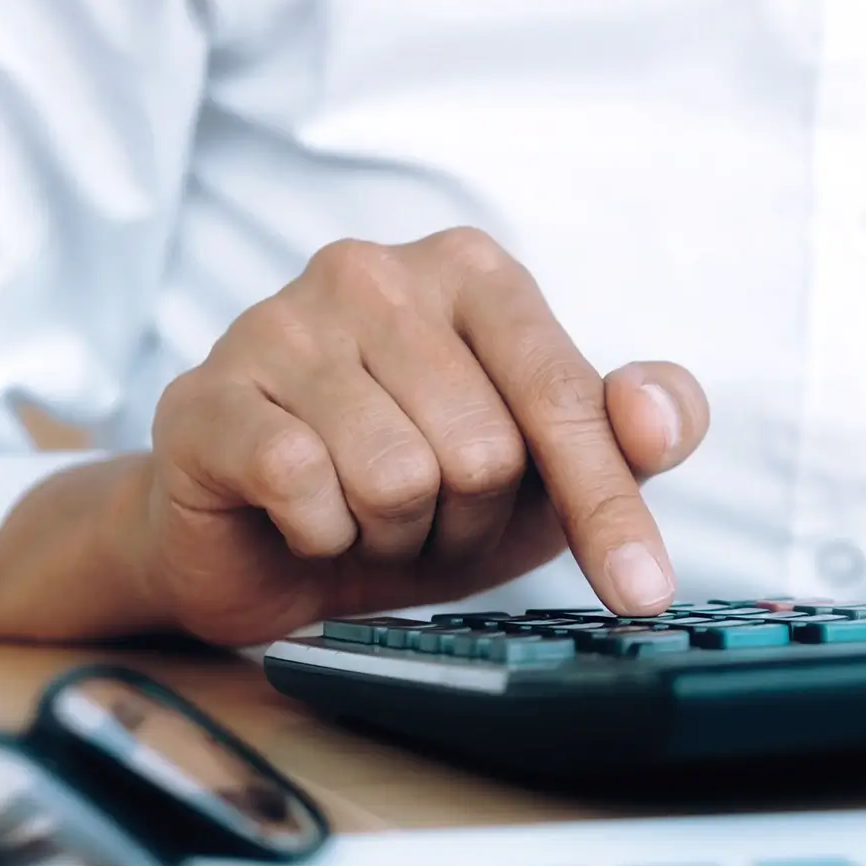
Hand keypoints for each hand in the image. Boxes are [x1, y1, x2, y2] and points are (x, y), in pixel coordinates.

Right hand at [0, 228, 707, 645]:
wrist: (258, 548)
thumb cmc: (417, 491)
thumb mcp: (547, 474)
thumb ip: (630, 432)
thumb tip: (658, 418)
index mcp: (472, 272)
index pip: (564, 396)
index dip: (606, 506)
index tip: (644, 592)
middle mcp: (374, 272)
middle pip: (482, 450)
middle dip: (468, 519)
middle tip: (427, 516)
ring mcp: (280, 323)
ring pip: (396, 477)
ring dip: (394, 533)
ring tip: (364, 515)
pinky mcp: (207, 394)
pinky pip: (305, 487)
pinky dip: (321, 535)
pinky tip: (303, 517)